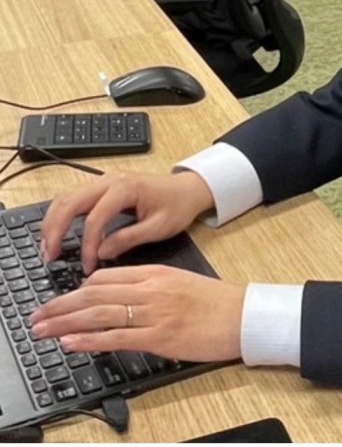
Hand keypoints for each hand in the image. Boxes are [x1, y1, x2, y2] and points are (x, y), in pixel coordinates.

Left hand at [29, 265, 244, 362]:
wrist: (243, 316)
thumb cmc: (216, 302)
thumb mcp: (180, 282)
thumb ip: (150, 286)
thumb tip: (120, 298)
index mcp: (155, 273)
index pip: (105, 278)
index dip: (76, 291)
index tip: (60, 302)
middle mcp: (150, 290)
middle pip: (93, 295)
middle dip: (60, 306)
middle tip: (37, 317)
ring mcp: (154, 313)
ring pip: (99, 314)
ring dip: (65, 323)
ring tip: (43, 330)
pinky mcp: (160, 337)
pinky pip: (117, 338)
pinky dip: (90, 341)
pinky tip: (71, 343)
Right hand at [41, 172, 214, 274]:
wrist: (188, 189)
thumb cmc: (178, 206)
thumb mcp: (159, 228)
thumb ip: (129, 239)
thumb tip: (101, 253)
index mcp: (125, 188)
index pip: (94, 219)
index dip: (87, 245)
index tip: (87, 266)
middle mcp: (109, 180)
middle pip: (69, 202)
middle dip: (55, 230)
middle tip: (50, 256)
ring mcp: (103, 181)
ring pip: (66, 197)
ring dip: (53, 222)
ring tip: (49, 248)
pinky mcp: (102, 187)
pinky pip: (74, 198)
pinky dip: (61, 216)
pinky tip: (58, 234)